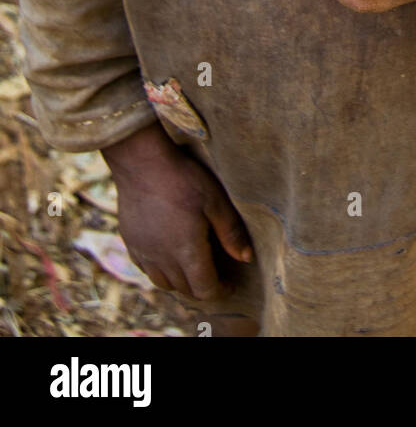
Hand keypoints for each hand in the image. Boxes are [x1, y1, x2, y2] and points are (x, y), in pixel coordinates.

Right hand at [101, 123, 252, 300]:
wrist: (142, 162)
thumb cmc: (183, 178)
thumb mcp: (215, 201)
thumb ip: (231, 232)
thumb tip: (246, 258)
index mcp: (187, 252)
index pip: (205, 289)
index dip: (221, 291)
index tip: (231, 285)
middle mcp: (163, 259)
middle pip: (185, 289)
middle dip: (203, 288)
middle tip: (216, 276)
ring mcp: (144, 252)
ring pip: (163, 283)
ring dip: (181, 283)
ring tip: (193, 270)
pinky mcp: (130, 242)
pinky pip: (145, 269)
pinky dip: (160, 271)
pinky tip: (167, 257)